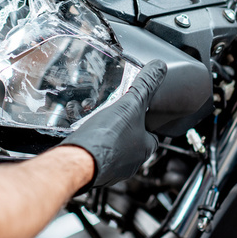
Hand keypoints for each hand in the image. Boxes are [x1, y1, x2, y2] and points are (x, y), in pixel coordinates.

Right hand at [61, 60, 166, 188]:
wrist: (77, 160)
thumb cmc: (107, 138)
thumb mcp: (131, 104)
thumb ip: (145, 86)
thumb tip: (159, 68)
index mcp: (144, 148)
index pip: (154, 134)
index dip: (148, 121)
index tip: (142, 111)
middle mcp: (130, 163)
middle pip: (133, 141)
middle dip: (126, 127)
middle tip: (117, 113)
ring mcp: (111, 169)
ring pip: (114, 148)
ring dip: (108, 136)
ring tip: (100, 120)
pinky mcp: (93, 169)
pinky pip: (97, 154)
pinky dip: (93, 143)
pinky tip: (86, 133)